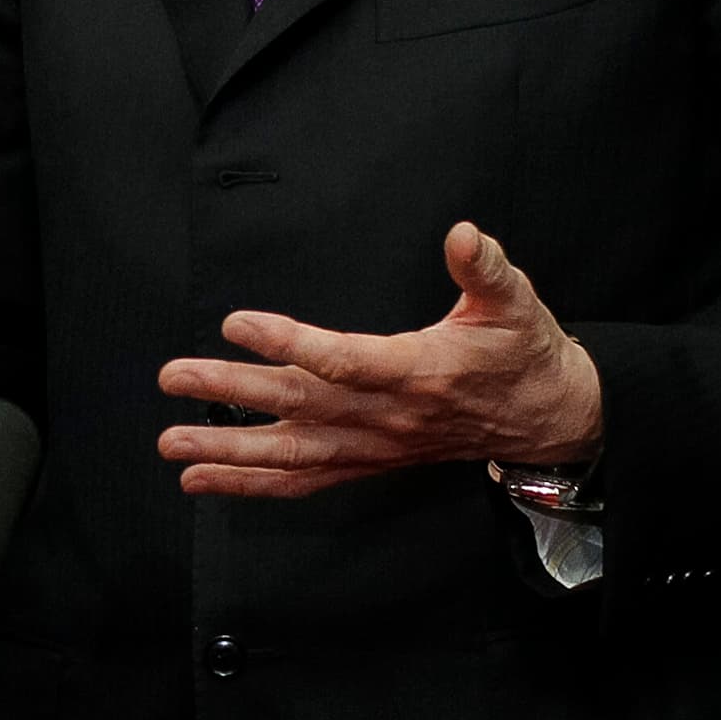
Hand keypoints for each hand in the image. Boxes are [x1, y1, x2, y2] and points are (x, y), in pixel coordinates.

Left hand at [155, 222, 601, 497]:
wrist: (547, 419)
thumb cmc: (525, 354)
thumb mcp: (517, 303)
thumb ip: (486, 269)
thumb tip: (465, 234)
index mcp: (420, 372)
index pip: (345, 362)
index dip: (290, 344)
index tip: (236, 323)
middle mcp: (390, 417)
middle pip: (301, 406)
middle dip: (232, 392)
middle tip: (174, 376)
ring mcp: (376, 446)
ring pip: (294, 453)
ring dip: (229, 450)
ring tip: (172, 444)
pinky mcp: (369, 461)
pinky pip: (306, 480)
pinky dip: (253, 484)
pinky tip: (204, 480)